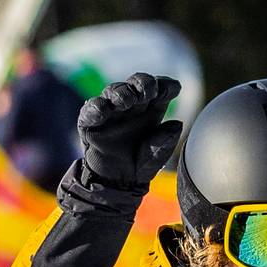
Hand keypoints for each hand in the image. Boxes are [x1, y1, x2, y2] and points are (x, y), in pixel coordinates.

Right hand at [75, 74, 182, 189]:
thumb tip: (177, 125)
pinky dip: (95, 108)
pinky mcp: (90, 122)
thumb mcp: (156, 158)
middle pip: (137, 83)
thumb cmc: (139, 164)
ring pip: (114, 91)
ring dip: (120, 93)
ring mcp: (111, 111)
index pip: (161, 88)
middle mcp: (132, 106)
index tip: (172, 90)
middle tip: (146, 92)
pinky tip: (101, 110)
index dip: (166, 85)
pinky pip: (90, 110)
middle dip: (142, 83)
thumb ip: (165, 143)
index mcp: (152, 109)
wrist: (116, 183)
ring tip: (125, 101)